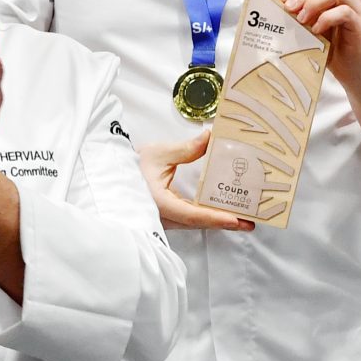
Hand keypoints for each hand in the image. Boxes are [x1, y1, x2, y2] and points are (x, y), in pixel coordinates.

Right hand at [139, 126, 256, 230]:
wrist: (110, 177)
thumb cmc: (130, 166)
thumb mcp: (158, 154)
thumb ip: (187, 149)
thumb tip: (210, 137)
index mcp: (159, 204)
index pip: (193, 215)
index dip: (215, 218)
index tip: (236, 220)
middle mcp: (162, 217)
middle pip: (199, 223)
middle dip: (225, 223)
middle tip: (250, 222)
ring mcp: (163, 220)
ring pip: (195, 223)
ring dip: (218, 221)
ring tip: (243, 217)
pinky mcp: (165, 217)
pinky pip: (190, 219)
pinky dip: (207, 217)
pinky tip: (222, 212)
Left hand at [283, 0, 360, 86]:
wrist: (349, 70)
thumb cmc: (328, 46)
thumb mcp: (307, 26)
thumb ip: (293, 10)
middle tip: (288, 7)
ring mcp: (356, 8)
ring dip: (314, 2)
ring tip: (301, 19)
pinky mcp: (360, 24)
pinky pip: (345, 12)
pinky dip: (327, 18)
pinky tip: (316, 30)